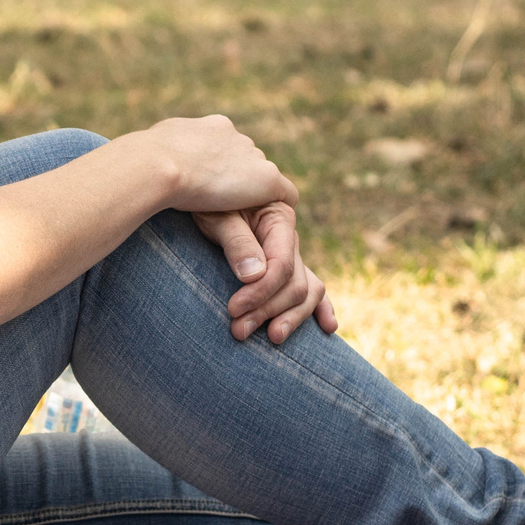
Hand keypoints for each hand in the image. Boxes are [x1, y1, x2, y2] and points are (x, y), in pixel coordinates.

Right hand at [141, 114, 295, 213]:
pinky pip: (285, 194)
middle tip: (226, 207)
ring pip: (263, 178)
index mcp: (212, 127)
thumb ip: (162, 151)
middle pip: (248, 161)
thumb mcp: (150, 147)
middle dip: (239, 180)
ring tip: (241, 221)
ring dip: (254, 195)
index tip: (210, 184)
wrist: (157, 164)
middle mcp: (236, 136)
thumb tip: (142, 157)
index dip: (220, 168)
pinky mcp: (266, 179)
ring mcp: (253, 157)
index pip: (226, 147)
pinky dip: (278, 208)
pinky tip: (267, 226)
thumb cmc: (143, 161)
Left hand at [194, 202, 337, 343]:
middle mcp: (290, 237)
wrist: (197, 186)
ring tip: (273, 338)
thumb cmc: (204, 199)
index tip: (234, 310)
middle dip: (268, 309)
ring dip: (290, 317)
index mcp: (279, 217)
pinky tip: (327, 327)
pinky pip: (309, 285)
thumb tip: (255, 276)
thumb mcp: (217, 216)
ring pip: (305, 290)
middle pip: (294, 282)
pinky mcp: (282, 265)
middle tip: (238, 330)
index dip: (261, 291)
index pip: (281, 265)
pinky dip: (318, 306)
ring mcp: (289, 252)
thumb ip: (237, 242)